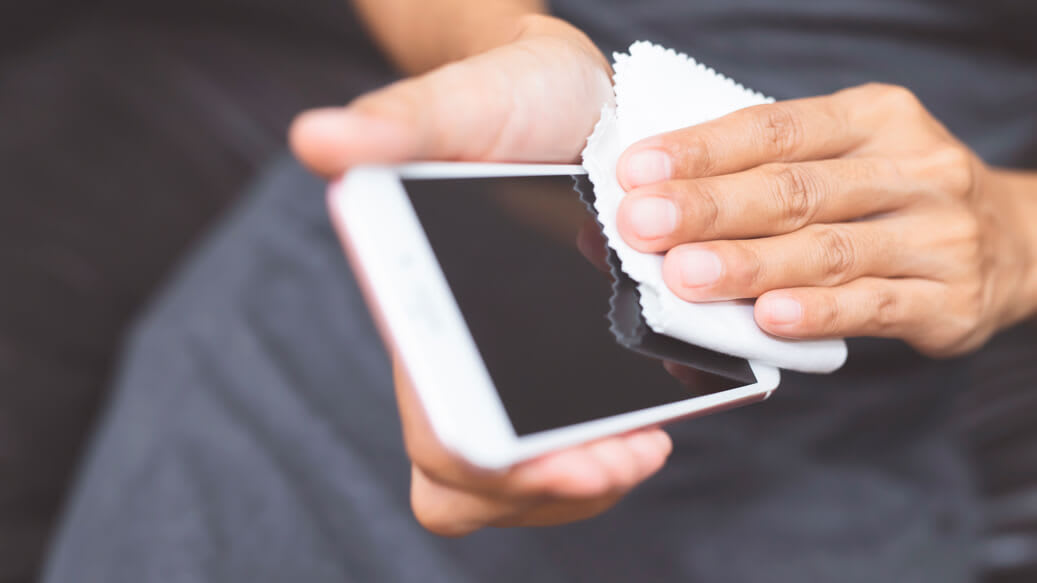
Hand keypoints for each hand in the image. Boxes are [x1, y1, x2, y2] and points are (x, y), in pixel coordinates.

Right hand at [291, 16, 673, 534]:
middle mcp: (459, 359)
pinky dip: (607, 451)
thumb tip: (320, 140)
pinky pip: (569, 446)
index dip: (503, 468)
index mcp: (425, 319)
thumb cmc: (502, 101)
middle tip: (631, 454)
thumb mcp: (457, 103)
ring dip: (588, 481)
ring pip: (525, 484)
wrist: (562, 98)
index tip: (581, 458)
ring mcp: (509, 370)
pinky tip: (654, 415)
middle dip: (553, 491)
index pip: (444, 439)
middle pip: (480, 486)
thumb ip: (395, 125)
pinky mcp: (559, 365)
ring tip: (647, 441)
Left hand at [615, 83, 1036, 356]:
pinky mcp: (949, 299)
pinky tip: (770, 317)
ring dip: (749, 264)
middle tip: (644, 224)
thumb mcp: (842, 161)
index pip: (776, 129)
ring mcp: (936, 234)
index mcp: (874, 119)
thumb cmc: (893, 199)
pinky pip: (874, 306)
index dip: (702, 151)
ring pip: (829, 250)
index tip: (638, 172)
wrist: (1013, 243)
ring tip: (686, 275)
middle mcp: (912, 169)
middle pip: (795, 189)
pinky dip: (819, 312)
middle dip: (710, 207)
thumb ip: (761, 175)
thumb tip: (651, 201)